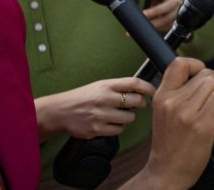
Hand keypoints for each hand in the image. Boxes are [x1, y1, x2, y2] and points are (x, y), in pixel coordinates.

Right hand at [35, 77, 155, 140]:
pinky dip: (118, 127)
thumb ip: (119, 87)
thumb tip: (141, 91)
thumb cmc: (83, 97)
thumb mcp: (100, 85)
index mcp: (106, 86)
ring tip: (119, 114)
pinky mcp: (96, 129)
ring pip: (129, 118)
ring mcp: (100, 115)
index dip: (147, 87)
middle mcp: (104, 99)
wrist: (60, 111)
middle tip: (136, 105)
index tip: (153, 91)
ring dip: (128, 117)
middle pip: (136, 101)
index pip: (134, 83)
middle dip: (140, 104)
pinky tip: (111, 123)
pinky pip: (118, 130)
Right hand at [122, 57, 213, 189]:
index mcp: (161, 96)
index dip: (198, 65)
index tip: (208, 77)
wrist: (166, 173)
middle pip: (205, 73)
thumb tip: (207, 80)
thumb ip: (179, 96)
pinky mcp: (199, 124)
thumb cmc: (170, 145)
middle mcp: (172, 101)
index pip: (179, 63)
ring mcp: (185, 113)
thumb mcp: (165, 114)